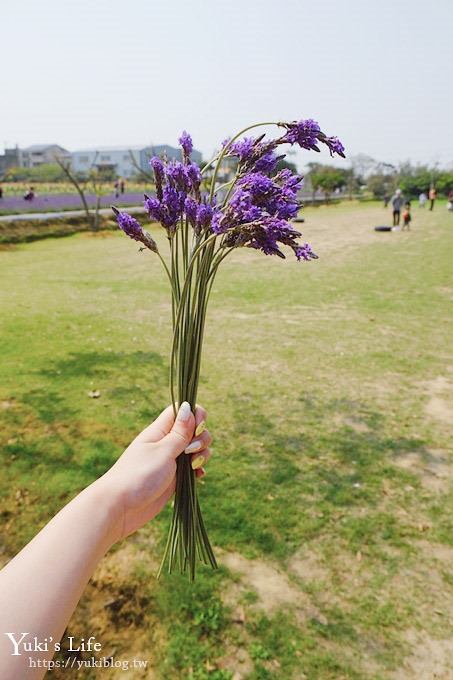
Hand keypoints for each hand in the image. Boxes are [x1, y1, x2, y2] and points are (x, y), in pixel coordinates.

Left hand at [96, 402, 211, 541]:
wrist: (120, 507)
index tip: (198, 428)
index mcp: (160, 430)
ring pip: (196, 448)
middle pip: (194, 429)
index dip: (195, 414)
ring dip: (202, 454)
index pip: (182, 410)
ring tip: (193, 466)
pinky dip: (198, 469)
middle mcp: (167, 442)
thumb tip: (188, 406)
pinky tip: (197, 476)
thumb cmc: (139, 475)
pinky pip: (193, 467)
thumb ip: (180, 432)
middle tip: (190, 452)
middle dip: (201, 438)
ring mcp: (171, 460)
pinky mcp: (174, 477)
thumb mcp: (163, 451)